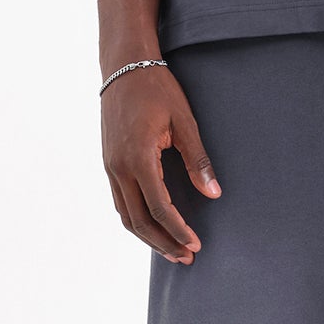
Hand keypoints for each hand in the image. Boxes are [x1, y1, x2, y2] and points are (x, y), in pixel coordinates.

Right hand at [101, 66, 220, 262]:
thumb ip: (197, 159)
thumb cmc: (157, 89)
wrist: (124, 66)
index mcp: (137, 158)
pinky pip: (120, 202)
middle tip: (186, 257)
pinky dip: (137, 221)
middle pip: (139, 221)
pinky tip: (153, 228)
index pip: (159, 207)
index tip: (196, 244)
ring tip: (172, 251)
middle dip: (163, 243)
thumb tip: (214, 193)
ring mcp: (110, 167)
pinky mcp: (109, 163)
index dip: (178, 230)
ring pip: (126, 216)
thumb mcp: (184, 121)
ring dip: (149, 237)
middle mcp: (118, 168)